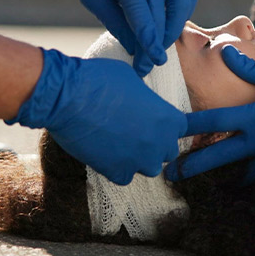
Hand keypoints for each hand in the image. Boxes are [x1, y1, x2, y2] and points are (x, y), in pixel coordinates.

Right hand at [9, 49, 185, 184]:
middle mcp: (161, 143)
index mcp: (170, 118)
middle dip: (154, 143)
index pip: (186, 130)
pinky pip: (124, 176)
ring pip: (147, 167)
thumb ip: (147, 99)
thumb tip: (144, 101)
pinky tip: (103, 151)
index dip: (169, 127)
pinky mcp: (118, 173)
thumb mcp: (134, 80)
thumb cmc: (100, 79)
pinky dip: (115, 167)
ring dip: (137, 157)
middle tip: (133, 130)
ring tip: (117, 141)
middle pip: (167, 151)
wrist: (68, 96)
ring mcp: (140, 160)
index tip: (163, 126)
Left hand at [55, 0, 198, 75]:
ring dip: (171, 32)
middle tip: (142, 69)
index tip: (149, 64)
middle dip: (153, 48)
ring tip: (155, 46)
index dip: (147, 43)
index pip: (143, 17)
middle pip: (160, 19)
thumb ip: (114, 23)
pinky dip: (182, 14)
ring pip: (182, 9)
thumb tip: (136, 49)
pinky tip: (168, 23)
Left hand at [166, 46, 254, 180]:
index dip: (189, 126)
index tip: (167, 131)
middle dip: (194, 165)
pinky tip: (238, 180)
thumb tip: (225, 54)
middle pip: (221, 156)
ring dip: (222, 173)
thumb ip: (250, 69)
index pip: (216, 121)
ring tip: (202, 178)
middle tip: (170, 174)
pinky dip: (251, 176)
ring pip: (242, 169)